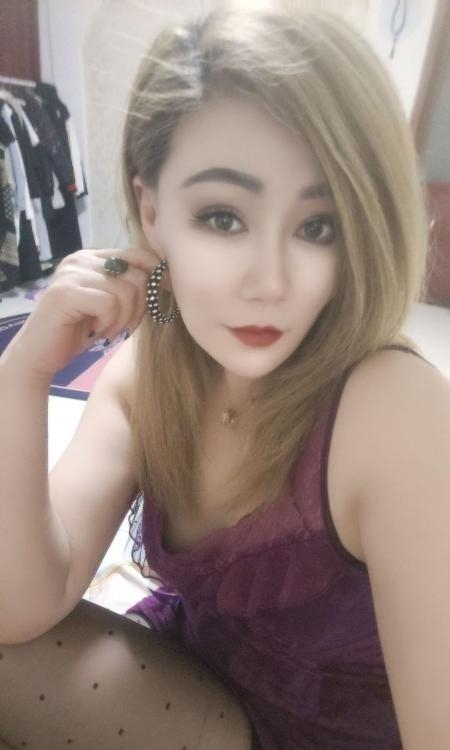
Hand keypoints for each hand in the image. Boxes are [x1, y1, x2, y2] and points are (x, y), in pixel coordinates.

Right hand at [5, 248, 162, 378]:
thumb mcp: (112, 306)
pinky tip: (97, 330)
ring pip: (126, 292)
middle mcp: (82, 259)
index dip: (158, 275)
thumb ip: (131, 289)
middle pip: (137, 275)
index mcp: (94, 258)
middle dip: (139, 307)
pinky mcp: (66, 292)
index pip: (139, 255)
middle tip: (123, 326)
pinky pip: (109, 304)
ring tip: (107, 329)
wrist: (41, 355)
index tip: (165, 295)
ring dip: (123, 319)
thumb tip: (165, 280)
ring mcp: (72, 274)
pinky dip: (109, 323)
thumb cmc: (79, 332)